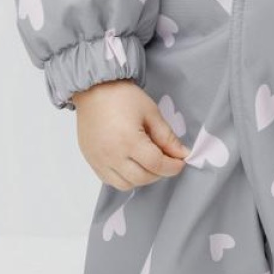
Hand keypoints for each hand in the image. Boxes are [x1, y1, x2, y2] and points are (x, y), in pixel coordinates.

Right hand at [69, 79, 189, 189]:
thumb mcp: (151, 113)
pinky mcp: (91, 161)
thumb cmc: (122, 96)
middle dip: (159, 173)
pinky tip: (130, 164)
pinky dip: (124, 178)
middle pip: (142, 178)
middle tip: (166, 161)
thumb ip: (167, 137)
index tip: (180, 162)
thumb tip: (182, 154)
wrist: (93, 89)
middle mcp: (112, 155)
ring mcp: (99, 160)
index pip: (156, 164)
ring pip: (126, 184)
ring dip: (141, 178)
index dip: (173, 166)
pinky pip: (109, 180)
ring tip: (148, 163)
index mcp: (129, 141)